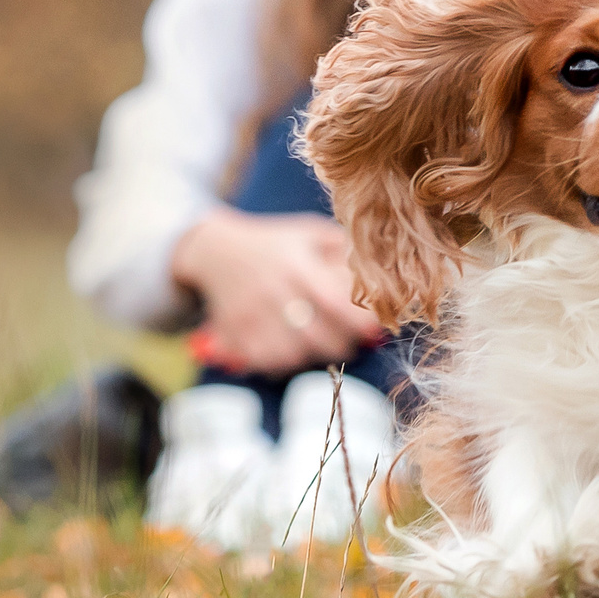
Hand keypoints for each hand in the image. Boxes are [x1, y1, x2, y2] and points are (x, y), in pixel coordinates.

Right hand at [169, 209, 387, 373]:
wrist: (215, 251)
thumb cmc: (276, 243)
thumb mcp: (310, 234)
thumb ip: (345, 253)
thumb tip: (383, 278)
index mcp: (296, 265)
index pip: (335, 302)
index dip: (360, 322)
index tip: (375, 330)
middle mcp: (272, 292)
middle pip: (317, 337)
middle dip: (342, 345)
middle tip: (351, 342)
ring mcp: (250, 316)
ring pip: (292, 355)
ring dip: (313, 356)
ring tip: (321, 345)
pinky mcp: (234, 334)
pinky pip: (266, 363)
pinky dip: (284, 363)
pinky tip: (292, 350)